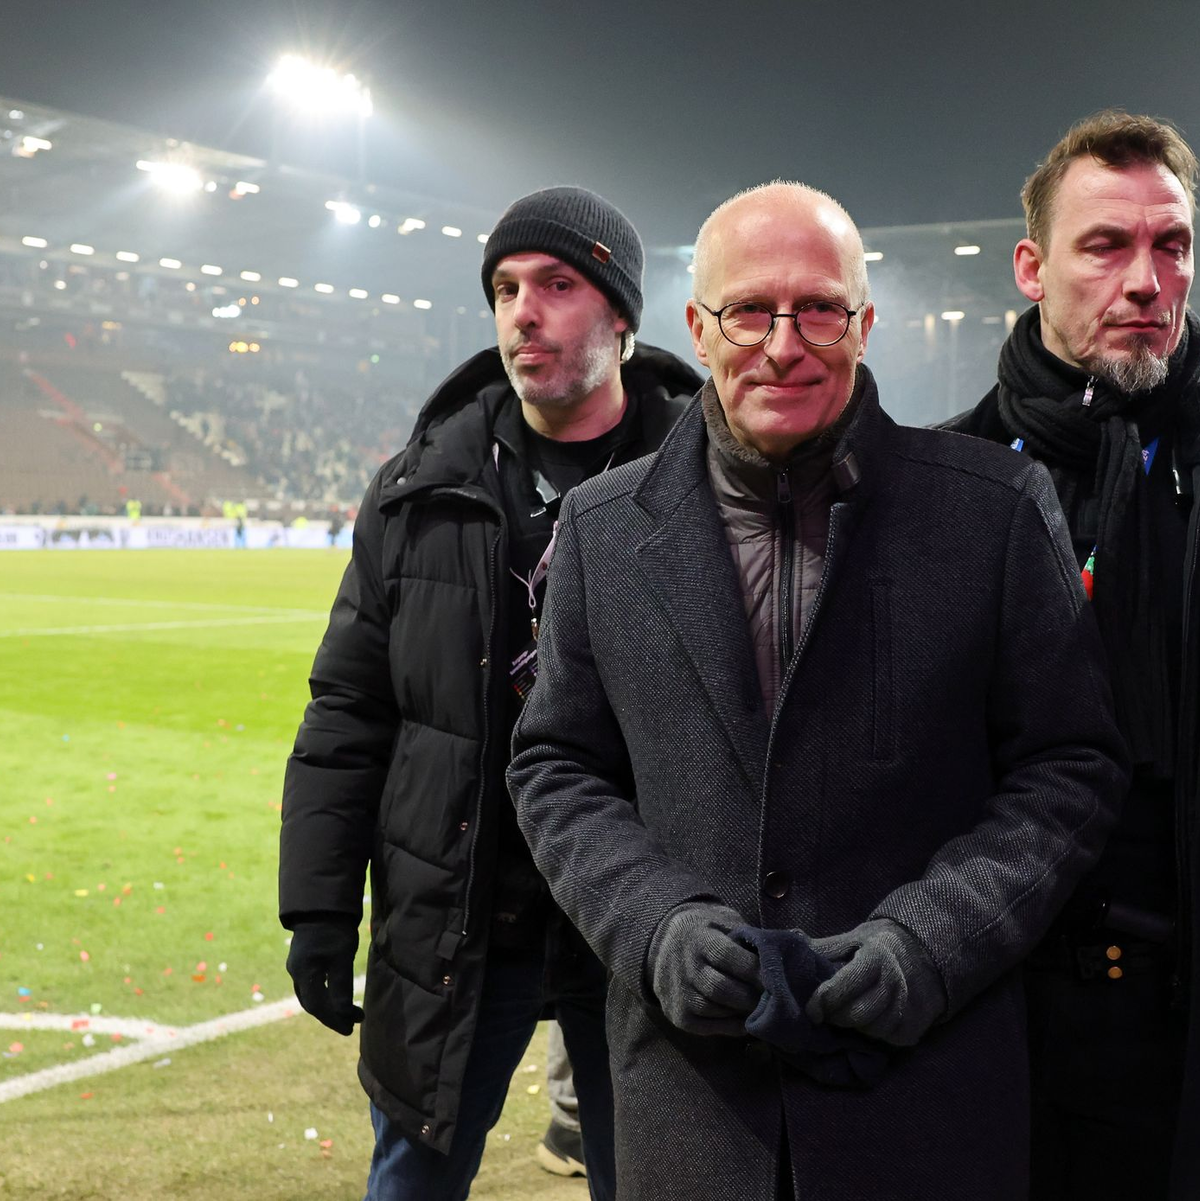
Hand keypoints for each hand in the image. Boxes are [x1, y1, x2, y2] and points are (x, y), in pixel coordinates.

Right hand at [286, 921, 364, 1035]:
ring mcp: (296, 965)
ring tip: (345, 1014)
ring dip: (326, 1007)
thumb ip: (341, 986)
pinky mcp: (301, 959)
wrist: (322, 904)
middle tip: (350, 1024)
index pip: (318, 1006)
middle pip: (312, 1003)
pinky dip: (322, 995)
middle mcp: (296, 972)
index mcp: (304, 973)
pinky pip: (309, 985)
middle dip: (331, 1016)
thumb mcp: (342, 957)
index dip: (335, 1020)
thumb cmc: (334, 929)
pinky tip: (334, 995)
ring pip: (309, 995)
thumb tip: (344, 1014)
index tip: (352, 1027)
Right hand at [648, 903, 761, 1035]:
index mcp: (698, 939)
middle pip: (722, 988)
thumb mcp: (723, 921)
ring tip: (762, 1010)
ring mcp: (679, 992)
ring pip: (715, 1009)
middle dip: (751, 996)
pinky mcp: (677, 1014)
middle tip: (773, 998)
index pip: (727, 956)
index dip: (754, 969)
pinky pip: (707, 1027)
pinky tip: (745, 1021)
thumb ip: (744, 937)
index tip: (775, 976)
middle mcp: (685, 966)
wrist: (664, 943)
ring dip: (742, 1012)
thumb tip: (774, 955)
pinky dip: (730, 1027)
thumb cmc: (706, 931)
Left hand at [805, 919, 945, 1046]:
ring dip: (853, 1029)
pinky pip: (888, 1039)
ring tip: (843, 1018)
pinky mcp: (914, 1024)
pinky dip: (872, 1036)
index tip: (812, 1009)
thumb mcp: (850, 940)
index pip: (846, 985)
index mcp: (875, 957)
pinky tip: (864, 1024)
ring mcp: (908, 1004)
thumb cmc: (873, 948)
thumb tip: (791, 939)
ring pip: (874, 1030)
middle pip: (859, 1014)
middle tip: (825, 1016)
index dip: (824, 1000)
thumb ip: (824, 947)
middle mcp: (895, 981)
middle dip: (836, 1018)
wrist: (917, 954)